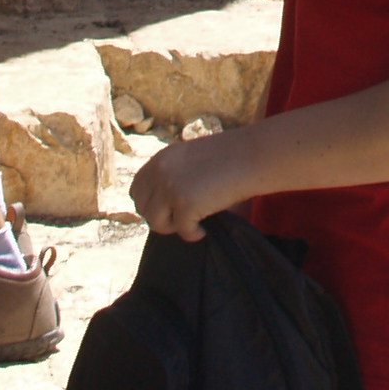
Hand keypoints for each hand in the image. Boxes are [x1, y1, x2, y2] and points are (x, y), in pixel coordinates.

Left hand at [132, 127, 250, 239]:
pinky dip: (194, 234)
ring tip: (193, 222)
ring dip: (174, 226)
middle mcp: (160, 172)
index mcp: (161, 159)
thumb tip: (159, 207)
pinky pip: (182, 231)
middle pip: (143, 208)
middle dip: (161, 217)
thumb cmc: (229, 157)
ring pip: (156, 223)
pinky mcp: (185, 205)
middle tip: (182, 218)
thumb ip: (171, 175)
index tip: (167, 210)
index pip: (137, 189)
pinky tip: (205, 229)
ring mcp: (170, 188)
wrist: (252, 155)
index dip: (150, 203)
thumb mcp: (190, 159)